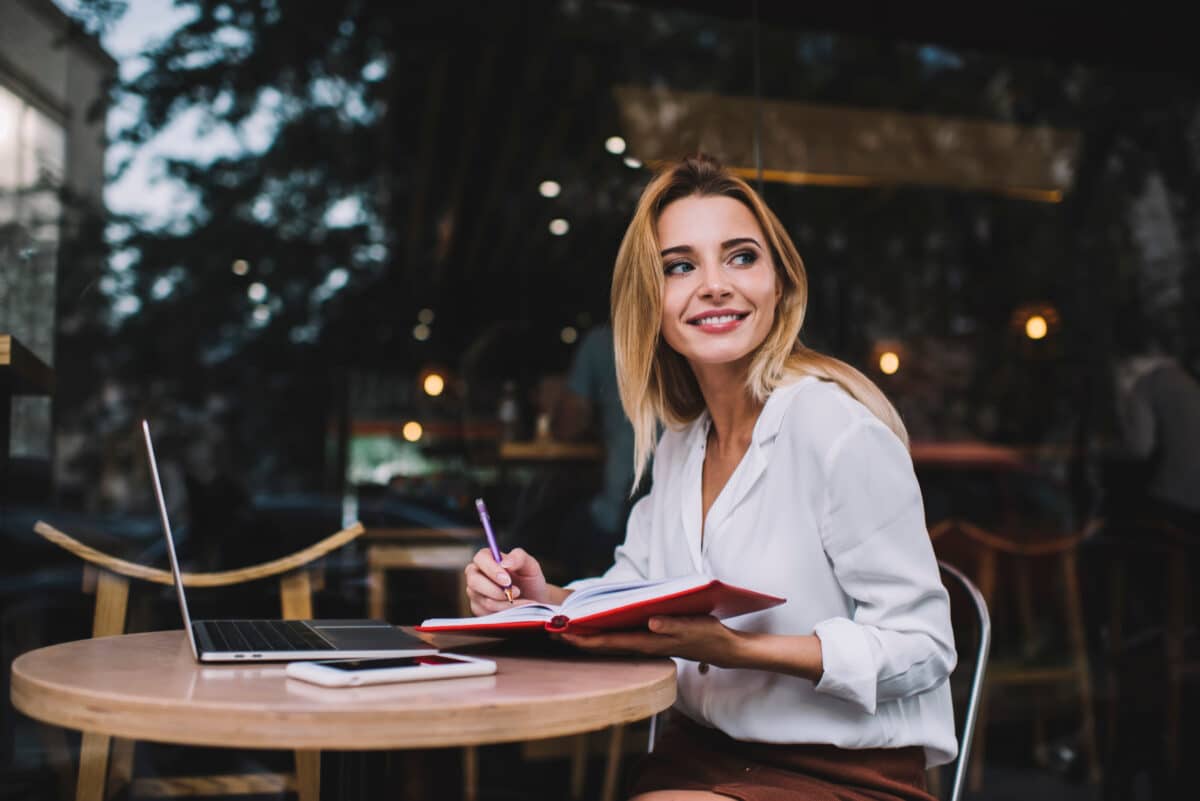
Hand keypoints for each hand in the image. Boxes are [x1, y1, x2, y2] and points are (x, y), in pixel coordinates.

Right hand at [464, 547, 561, 615]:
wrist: (534, 601)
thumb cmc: (530, 580)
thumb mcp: (530, 566)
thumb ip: (519, 558)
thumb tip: (504, 563)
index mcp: (488, 559)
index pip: (481, 558)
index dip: (492, 569)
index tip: (507, 581)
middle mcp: (477, 574)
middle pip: (474, 580)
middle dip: (495, 590)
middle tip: (516, 593)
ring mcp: (476, 593)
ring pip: (483, 600)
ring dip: (505, 603)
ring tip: (522, 602)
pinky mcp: (478, 609)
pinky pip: (487, 613)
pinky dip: (503, 613)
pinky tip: (514, 610)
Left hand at [559, 615, 745, 666]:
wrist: (723, 649)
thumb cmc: (709, 635)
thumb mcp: (696, 627)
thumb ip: (674, 625)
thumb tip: (651, 622)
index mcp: (649, 641)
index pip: (610, 641)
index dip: (586, 638)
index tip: (563, 633)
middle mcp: (643, 644)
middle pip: (603, 644)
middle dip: (577, 639)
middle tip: (548, 631)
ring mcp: (645, 644)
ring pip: (609, 642)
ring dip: (587, 637)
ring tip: (562, 629)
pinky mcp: (649, 641)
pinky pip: (619, 639)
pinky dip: (602, 634)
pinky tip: (592, 629)